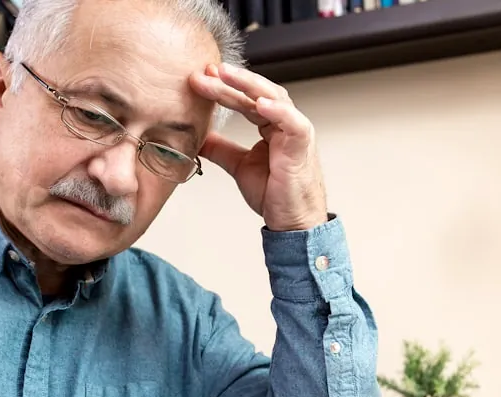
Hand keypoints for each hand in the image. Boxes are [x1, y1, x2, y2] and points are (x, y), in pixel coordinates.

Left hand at [190, 63, 327, 231]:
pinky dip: (277, 110)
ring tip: (226, 75)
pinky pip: (292, 122)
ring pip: (272, 98)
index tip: (200, 79)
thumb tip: (199, 137)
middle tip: (206, 72)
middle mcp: (284, 123)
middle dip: (230, 81)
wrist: (292, 220)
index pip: (243, 100)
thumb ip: (221, 149)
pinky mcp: (302, 144)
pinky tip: (259, 103)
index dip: (222, 89)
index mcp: (269, 126)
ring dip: (248, 85)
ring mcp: (295, 130)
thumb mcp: (239, 165)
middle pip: (255, 93)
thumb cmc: (275, 193)